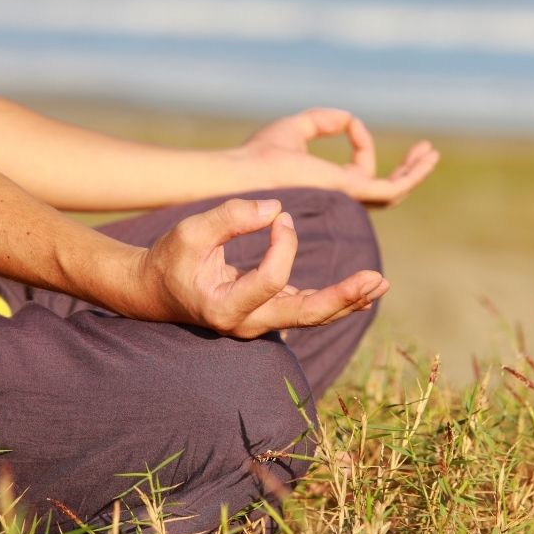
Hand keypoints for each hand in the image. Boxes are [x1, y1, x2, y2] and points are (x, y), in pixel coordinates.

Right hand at [137, 197, 387, 337]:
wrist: (154, 291)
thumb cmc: (170, 258)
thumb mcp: (190, 232)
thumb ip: (230, 218)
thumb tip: (276, 208)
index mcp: (224, 308)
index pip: (271, 279)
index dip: (284, 244)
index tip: (281, 215)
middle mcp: (246, 324)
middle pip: (304, 316)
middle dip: (342, 297)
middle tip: (375, 278)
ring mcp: (259, 323)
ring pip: (311, 317)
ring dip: (347, 300)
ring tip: (380, 283)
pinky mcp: (268, 313)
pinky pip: (306, 310)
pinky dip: (335, 300)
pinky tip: (363, 290)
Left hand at [238, 108, 438, 206]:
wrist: (247, 172)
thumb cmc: (260, 155)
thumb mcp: (296, 128)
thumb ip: (322, 121)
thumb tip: (349, 119)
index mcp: (327, 186)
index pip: (358, 170)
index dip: (361, 144)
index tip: (350, 123)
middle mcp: (339, 198)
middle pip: (383, 190)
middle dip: (405, 171)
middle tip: (425, 151)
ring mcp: (346, 198)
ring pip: (392, 192)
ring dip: (414, 173)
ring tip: (431, 153)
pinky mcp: (349, 192)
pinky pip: (390, 189)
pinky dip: (410, 175)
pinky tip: (424, 157)